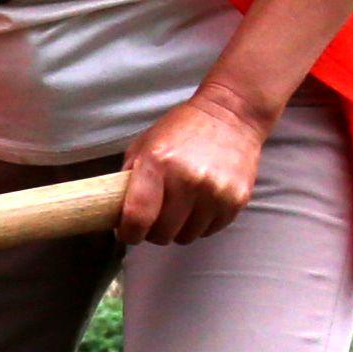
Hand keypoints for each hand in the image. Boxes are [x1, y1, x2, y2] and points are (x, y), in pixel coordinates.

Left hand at [115, 87, 268, 243]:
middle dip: (153, 231)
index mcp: (158, 162)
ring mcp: (215, 191)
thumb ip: (130, 178)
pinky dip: (200, 224)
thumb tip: (116, 212)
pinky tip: (200, 204)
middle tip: (155, 218)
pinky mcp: (236, 200)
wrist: (231, 114)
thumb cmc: (182, 129)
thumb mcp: (145, 144)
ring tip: (180, 208)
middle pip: (162, 233)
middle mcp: (188, 179)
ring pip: (186, 237)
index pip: (138, 217)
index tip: (128, 232)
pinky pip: (209, 231)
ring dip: (178, 229)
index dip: (129, 233)